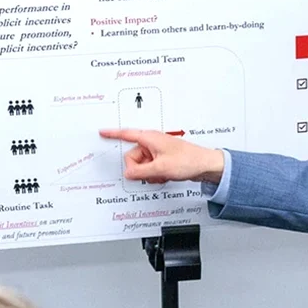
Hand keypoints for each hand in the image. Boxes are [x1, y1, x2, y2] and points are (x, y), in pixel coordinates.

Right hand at [99, 128, 225, 184]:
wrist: (206, 166)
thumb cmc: (189, 161)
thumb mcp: (161, 168)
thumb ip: (141, 172)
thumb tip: (128, 173)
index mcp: (149, 138)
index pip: (126, 134)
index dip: (112, 134)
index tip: (101, 132)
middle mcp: (152, 142)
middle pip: (132, 157)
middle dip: (139, 168)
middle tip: (152, 173)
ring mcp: (157, 151)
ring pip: (141, 164)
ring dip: (149, 173)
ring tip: (162, 174)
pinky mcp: (162, 159)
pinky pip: (150, 168)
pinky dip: (155, 174)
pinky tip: (165, 176)